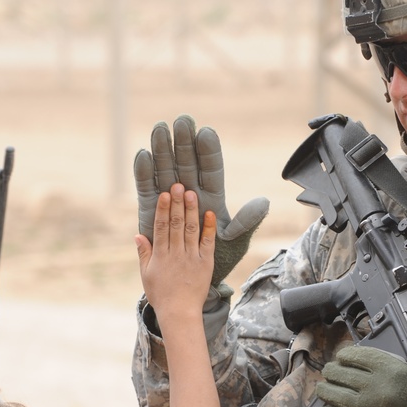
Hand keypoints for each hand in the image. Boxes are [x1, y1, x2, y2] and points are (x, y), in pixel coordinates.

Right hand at [134, 114, 268, 288]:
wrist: (189, 284)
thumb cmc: (215, 260)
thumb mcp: (234, 241)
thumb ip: (246, 222)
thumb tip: (263, 203)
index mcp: (211, 197)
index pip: (210, 169)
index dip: (208, 152)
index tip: (206, 133)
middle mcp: (189, 193)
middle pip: (186, 163)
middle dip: (183, 143)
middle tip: (181, 121)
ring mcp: (169, 200)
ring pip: (165, 170)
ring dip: (163, 151)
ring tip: (159, 129)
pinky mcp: (150, 210)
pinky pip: (147, 189)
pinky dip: (145, 173)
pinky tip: (143, 154)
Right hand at [136, 184, 216, 321]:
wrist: (179, 313)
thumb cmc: (161, 295)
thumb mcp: (146, 275)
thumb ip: (144, 254)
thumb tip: (138, 235)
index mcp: (160, 255)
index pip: (161, 227)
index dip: (163, 210)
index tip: (164, 194)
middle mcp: (176, 254)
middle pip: (176, 224)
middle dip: (177, 204)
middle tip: (178, 185)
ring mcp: (192, 258)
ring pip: (191, 229)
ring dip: (191, 210)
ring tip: (191, 194)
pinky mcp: (205, 264)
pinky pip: (207, 243)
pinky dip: (208, 228)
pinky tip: (209, 214)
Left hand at [316, 345, 406, 406]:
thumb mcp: (402, 366)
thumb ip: (378, 359)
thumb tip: (348, 355)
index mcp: (387, 368)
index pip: (353, 355)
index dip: (342, 355)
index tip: (340, 357)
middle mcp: (375, 386)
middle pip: (339, 373)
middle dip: (330, 371)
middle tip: (329, 371)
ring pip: (334, 395)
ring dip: (324, 390)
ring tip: (322, 388)